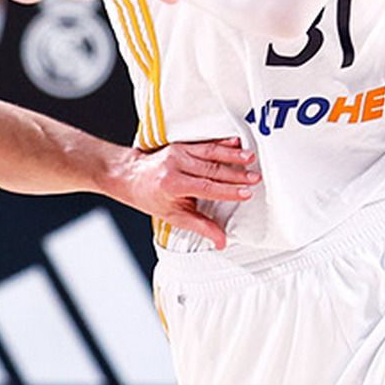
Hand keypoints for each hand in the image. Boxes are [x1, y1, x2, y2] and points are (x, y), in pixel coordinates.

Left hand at [107, 137, 259, 248]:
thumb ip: (200, 226)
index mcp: (174, 184)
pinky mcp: (181, 144)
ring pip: (210, 153)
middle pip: (212, 169)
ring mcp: (179, 152)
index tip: (246, 192)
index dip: (228, 191)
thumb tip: (222, 241)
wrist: (129, 175)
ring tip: (250, 158)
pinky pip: (205, 143)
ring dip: (232, 155)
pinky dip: (222, 143)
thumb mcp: (172, 216)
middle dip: (236, 174)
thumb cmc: (149, 197)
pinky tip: (236, 142)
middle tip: (255, 177)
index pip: (207, 188)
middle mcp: (176, 165)